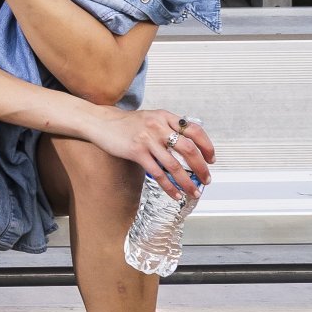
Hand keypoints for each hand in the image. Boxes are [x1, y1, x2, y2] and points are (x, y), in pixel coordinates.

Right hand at [90, 102, 216, 201]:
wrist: (101, 122)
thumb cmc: (127, 124)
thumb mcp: (151, 118)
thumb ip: (168, 128)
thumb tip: (189, 147)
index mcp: (165, 116)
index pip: (194, 130)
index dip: (207, 146)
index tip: (211, 159)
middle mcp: (158, 126)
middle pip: (188, 149)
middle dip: (201, 168)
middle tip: (206, 179)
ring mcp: (147, 139)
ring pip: (174, 165)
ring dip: (187, 182)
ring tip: (194, 192)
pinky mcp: (136, 152)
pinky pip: (158, 173)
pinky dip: (169, 187)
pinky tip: (175, 194)